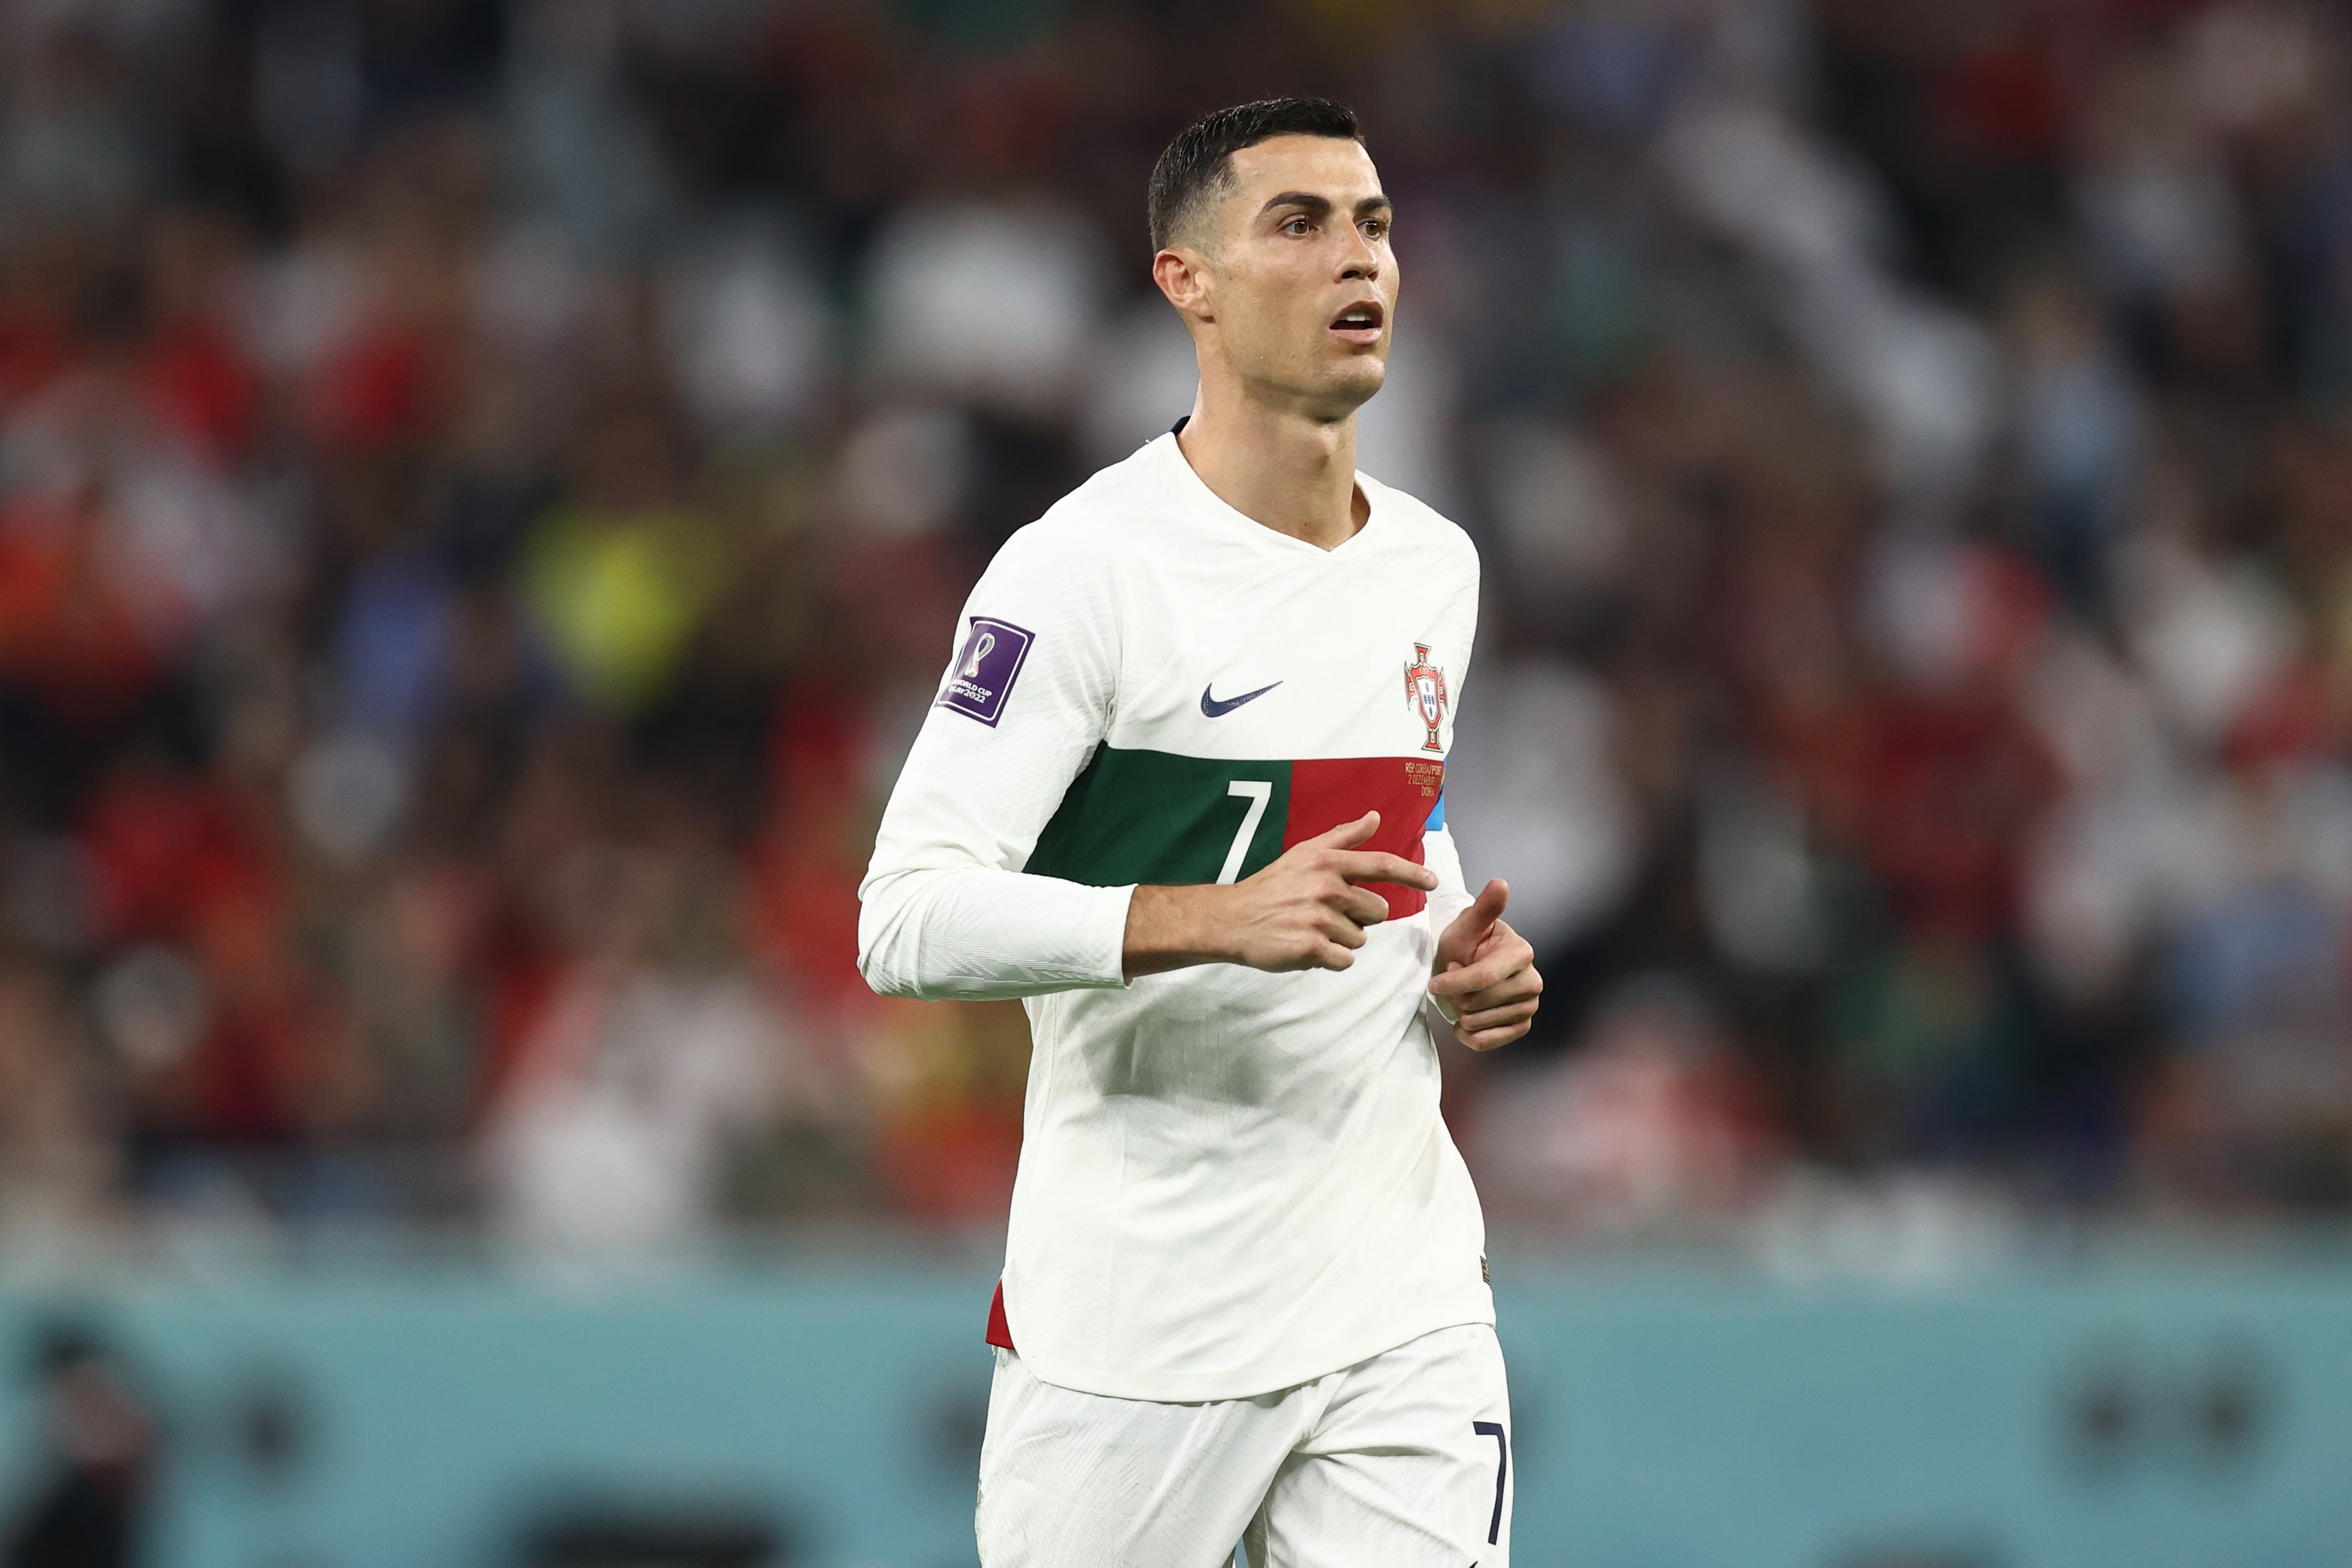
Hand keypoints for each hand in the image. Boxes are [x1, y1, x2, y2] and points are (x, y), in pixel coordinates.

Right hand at [1123, 811, 1438, 976]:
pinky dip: (1331, 959)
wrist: (1232, 919)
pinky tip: (1309, 947)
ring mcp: (1319, 919)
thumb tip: (1374, 818)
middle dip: (1357, 917)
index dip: (1411, 873)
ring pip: (1360, 938)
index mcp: (1327, 863)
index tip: (1433, 881)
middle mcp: (1326, 888)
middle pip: (1375, 911)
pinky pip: (1345, 960)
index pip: (1380, 864)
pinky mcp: (1311, 948)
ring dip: (1341, 939)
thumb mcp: (1304, 853)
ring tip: (1312, 929)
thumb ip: (1343, 837)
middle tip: (1325, 914)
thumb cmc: (1271, 886)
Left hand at [1428, 879, 1540, 1050]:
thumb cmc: (1464, 943)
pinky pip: (1487, 1042)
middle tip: (1454, 982)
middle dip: (1455, 996)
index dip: (1452, 983)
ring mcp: (1529, 1006)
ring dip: (1459, 1013)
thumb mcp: (1467, 925)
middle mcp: (1532, 980)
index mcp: (1521, 952)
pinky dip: (1468, 1035)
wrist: (1466, 966)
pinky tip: (1464, 1020)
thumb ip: (1484, 908)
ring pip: (1478, 1023)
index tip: (1434, 981)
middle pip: (1478, 1003)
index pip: (1482, 978)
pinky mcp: (1521, 1026)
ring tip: (1462, 996)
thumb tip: (1500, 882)